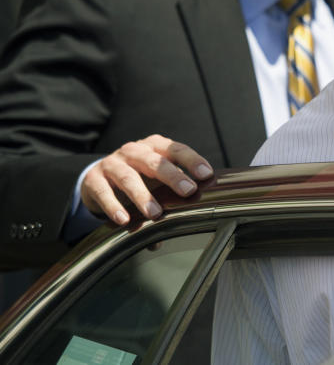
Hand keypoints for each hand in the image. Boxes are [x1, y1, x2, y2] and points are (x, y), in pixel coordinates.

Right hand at [80, 134, 213, 224]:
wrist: (99, 177)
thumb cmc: (139, 177)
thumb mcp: (157, 179)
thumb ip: (175, 193)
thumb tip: (192, 217)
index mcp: (155, 147)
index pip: (177, 150)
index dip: (193, 161)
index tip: (207, 175)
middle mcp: (134, 151)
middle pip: (155, 162)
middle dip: (173, 176)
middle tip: (188, 191)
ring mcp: (112, 163)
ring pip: (129, 177)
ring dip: (143, 196)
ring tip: (155, 214)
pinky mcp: (93, 178)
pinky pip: (103, 192)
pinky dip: (113, 206)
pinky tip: (124, 220)